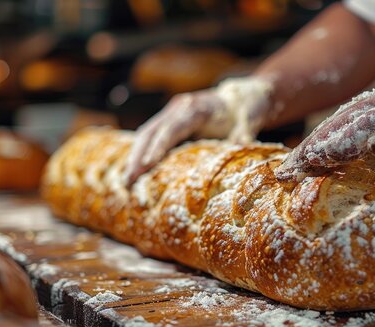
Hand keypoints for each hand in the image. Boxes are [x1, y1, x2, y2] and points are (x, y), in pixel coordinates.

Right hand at [123, 77, 272, 185]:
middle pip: (152, 130)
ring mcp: (171, 112)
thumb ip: (243, 133)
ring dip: (135, 156)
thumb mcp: (248, 122)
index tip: (147, 165)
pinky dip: (141, 152)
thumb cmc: (244, 112)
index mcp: (196, 107)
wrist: (240, 98)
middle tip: (128, 180)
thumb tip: (243, 144)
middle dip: (138, 156)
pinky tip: (134, 171)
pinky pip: (150, 136)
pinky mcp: (169, 120)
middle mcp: (179, 107)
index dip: (159, 146)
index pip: (173, 128)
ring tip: (125, 181)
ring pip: (146, 133)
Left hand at [275, 73, 374, 180]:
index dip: (307, 148)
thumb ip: (370, 144)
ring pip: (370, 124)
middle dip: (313, 147)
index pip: (332, 130)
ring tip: (320, 156)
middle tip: (288, 170)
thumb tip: (340, 163)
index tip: (285, 171)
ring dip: (344, 140)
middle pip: (341, 126)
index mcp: (371, 110)